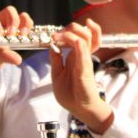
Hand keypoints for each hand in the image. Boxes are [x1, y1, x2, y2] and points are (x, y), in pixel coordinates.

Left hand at [49, 19, 111, 133]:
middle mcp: (82, 56)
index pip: (78, 35)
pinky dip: (81, 47)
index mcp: (76, 56)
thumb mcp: (58, 74)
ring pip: (86, 38)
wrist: (80, 109)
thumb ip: (56, 60)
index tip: (54, 34)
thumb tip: (52, 46)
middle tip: (58, 33)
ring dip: (73, 33)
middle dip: (71, 27)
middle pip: (84, 33)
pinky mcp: (85, 70)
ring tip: (62, 35)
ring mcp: (85, 61)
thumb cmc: (71, 93)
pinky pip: (84, 56)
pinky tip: (77, 41)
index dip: (68, 30)